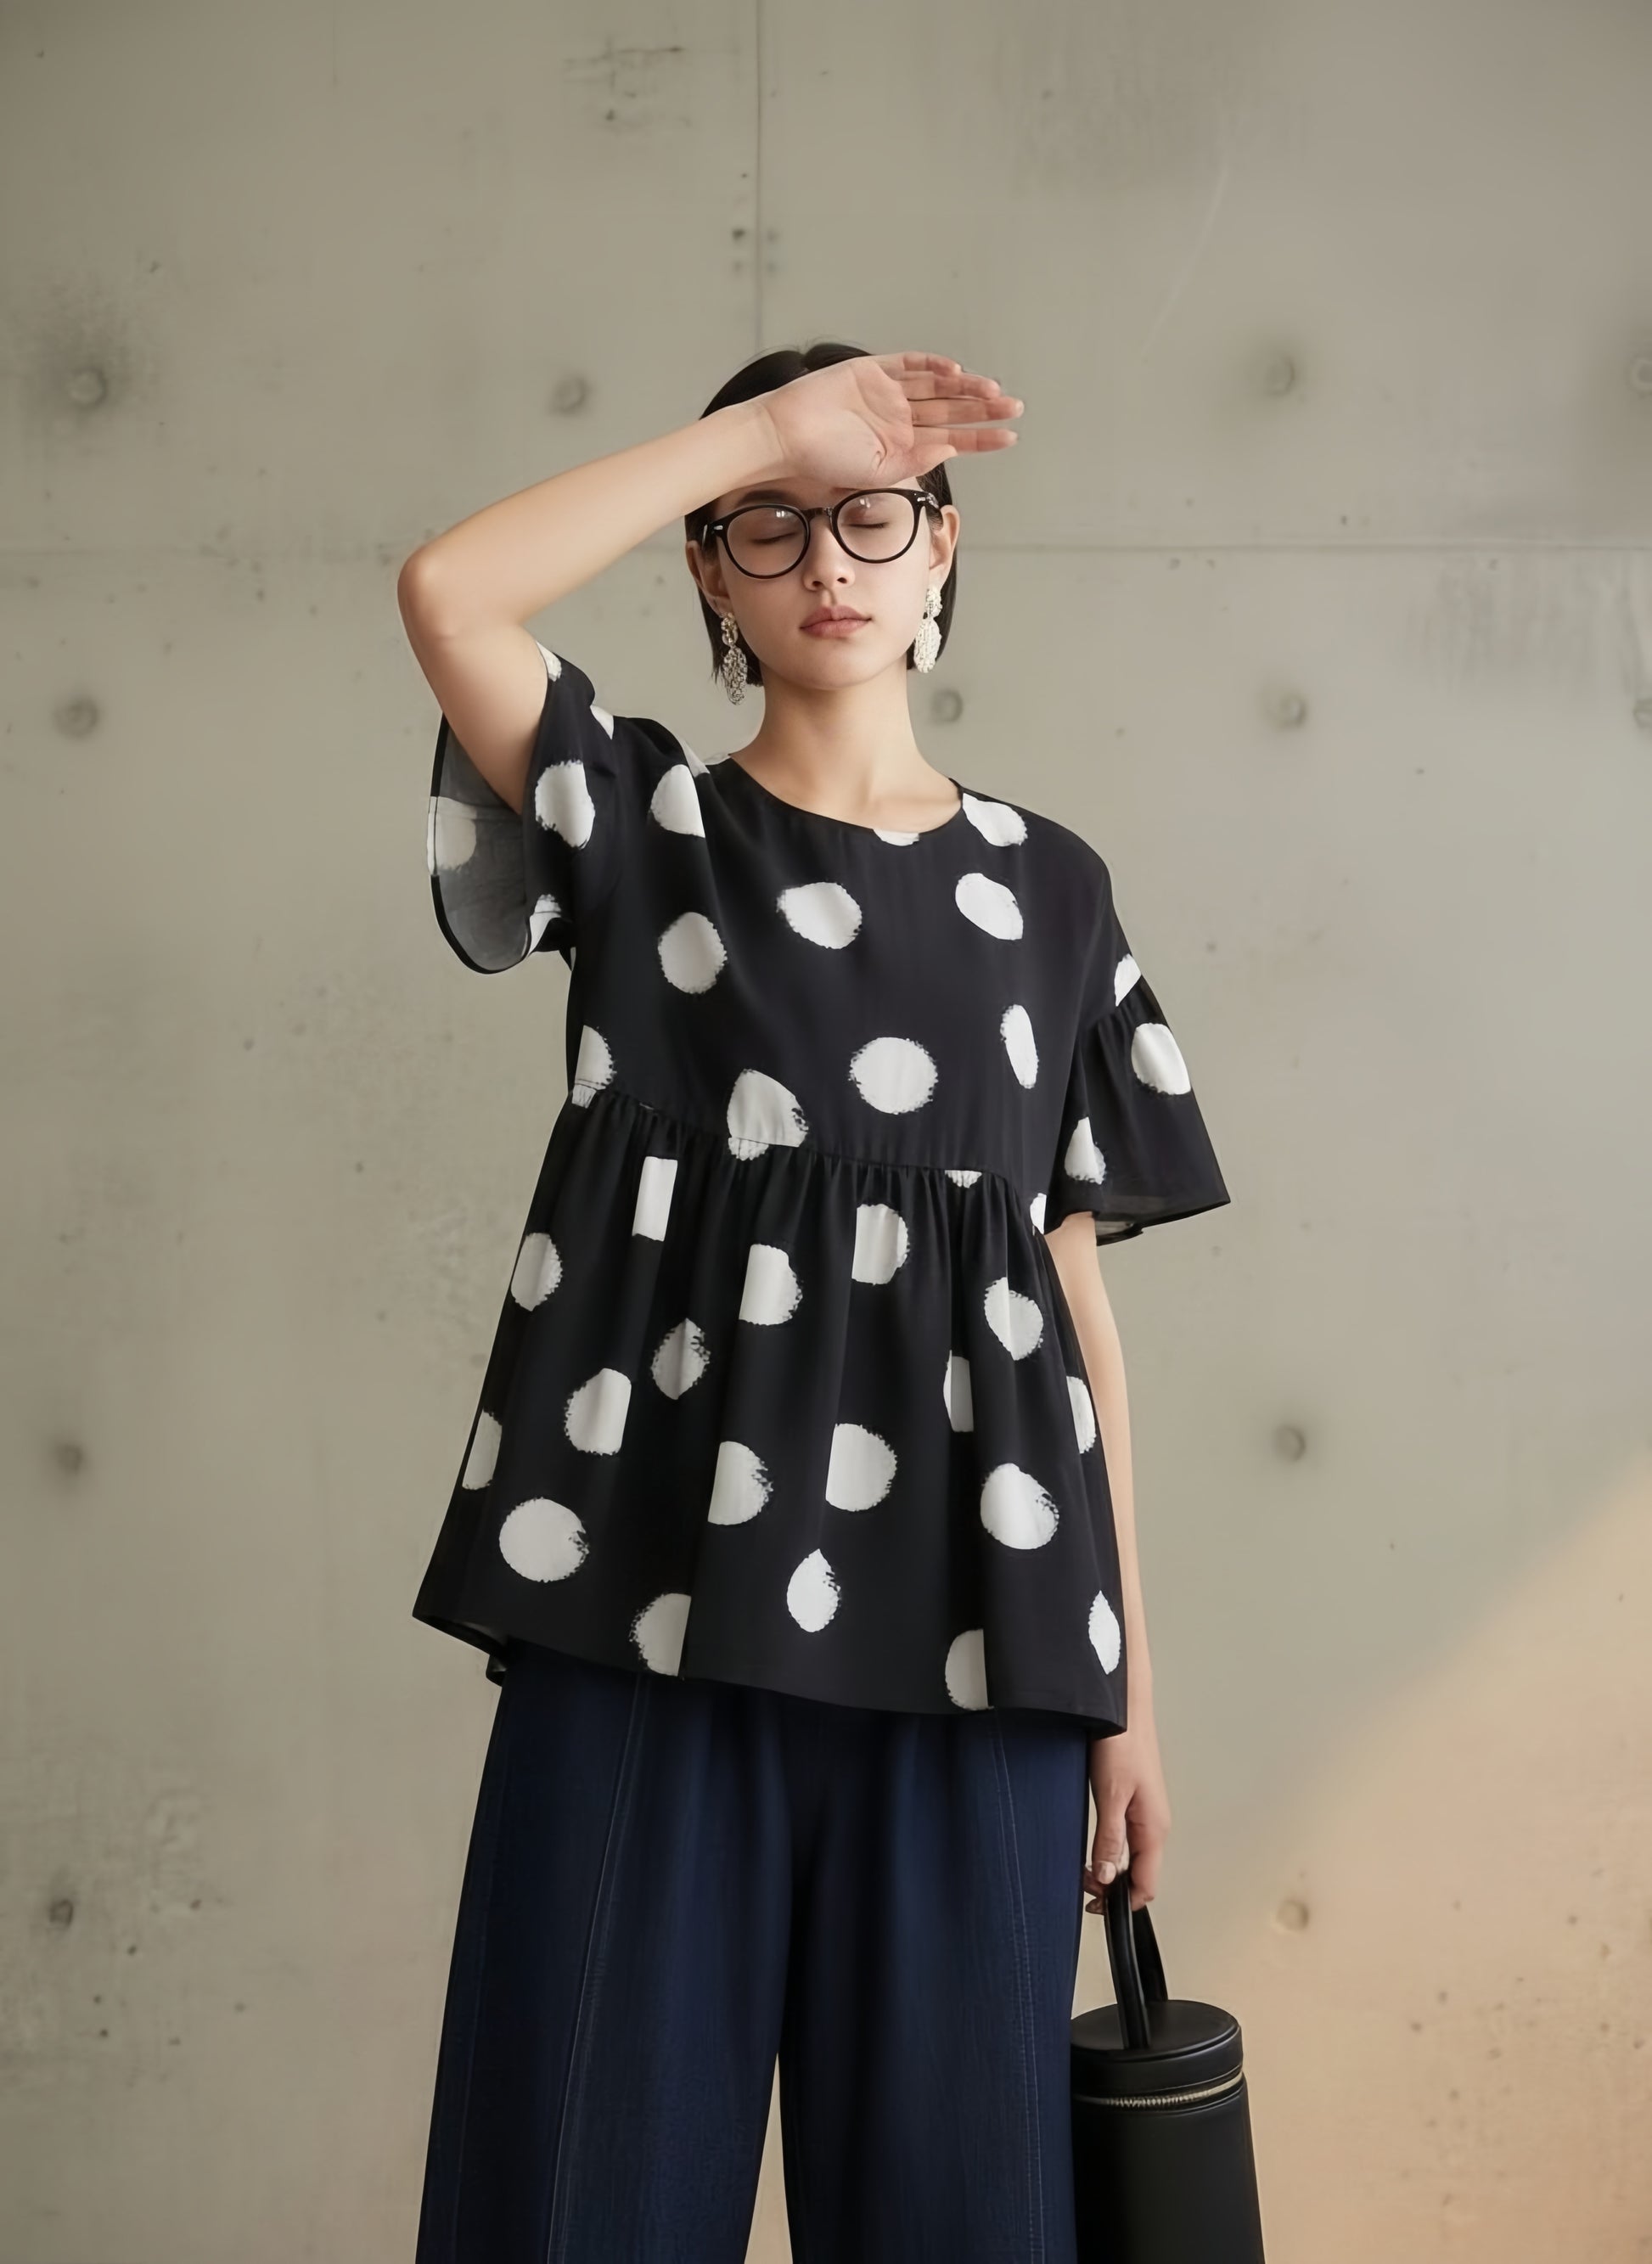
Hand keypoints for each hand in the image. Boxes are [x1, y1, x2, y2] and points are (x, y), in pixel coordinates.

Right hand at [757, 352, 1021, 491]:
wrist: (786, 435)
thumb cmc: (823, 460)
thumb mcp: (877, 470)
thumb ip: (915, 459)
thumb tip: (950, 448)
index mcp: (901, 444)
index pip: (951, 438)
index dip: (981, 438)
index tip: (1010, 438)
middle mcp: (899, 416)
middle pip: (950, 408)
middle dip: (983, 408)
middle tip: (1016, 407)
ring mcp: (887, 392)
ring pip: (936, 385)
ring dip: (965, 386)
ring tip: (994, 391)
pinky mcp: (871, 370)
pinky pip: (908, 364)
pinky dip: (931, 365)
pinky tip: (954, 370)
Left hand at [1083, 1703, 1170, 1915]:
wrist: (1123, 1706)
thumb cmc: (1121, 1742)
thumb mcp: (1110, 1796)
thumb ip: (1110, 1840)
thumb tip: (1109, 1878)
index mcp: (1154, 1828)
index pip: (1147, 1884)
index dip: (1122, 1903)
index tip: (1095, 1906)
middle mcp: (1156, 1824)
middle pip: (1141, 1874)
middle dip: (1114, 1887)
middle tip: (1083, 1883)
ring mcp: (1148, 1811)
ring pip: (1135, 1856)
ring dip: (1112, 1867)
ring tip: (1086, 1866)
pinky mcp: (1138, 1799)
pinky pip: (1130, 1837)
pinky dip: (1114, 1848)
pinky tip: (1098, 1842)